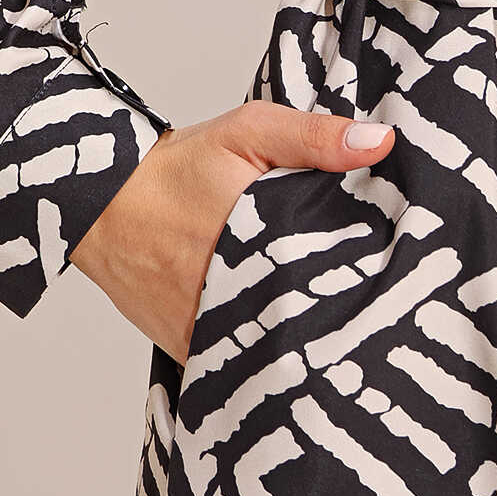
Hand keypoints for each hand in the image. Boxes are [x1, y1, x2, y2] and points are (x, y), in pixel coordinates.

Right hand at [69, 102, 394, 364]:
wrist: (104, 203)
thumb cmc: (180, 165)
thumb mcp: (249, 132)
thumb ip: (315, 138)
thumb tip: (381, 142)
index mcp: (256, 241)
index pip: (327, 278)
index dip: (361, 282)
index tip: (391, 284)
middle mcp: (230, 296)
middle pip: (304, 322)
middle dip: (337, 319)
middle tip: (378, 319)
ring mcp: (206, 330)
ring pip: (271, 351)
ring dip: (299, 344)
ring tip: (341, 342)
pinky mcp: (188, 349)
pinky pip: (235, 363)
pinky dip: (260, 358)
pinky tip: (288, 350)